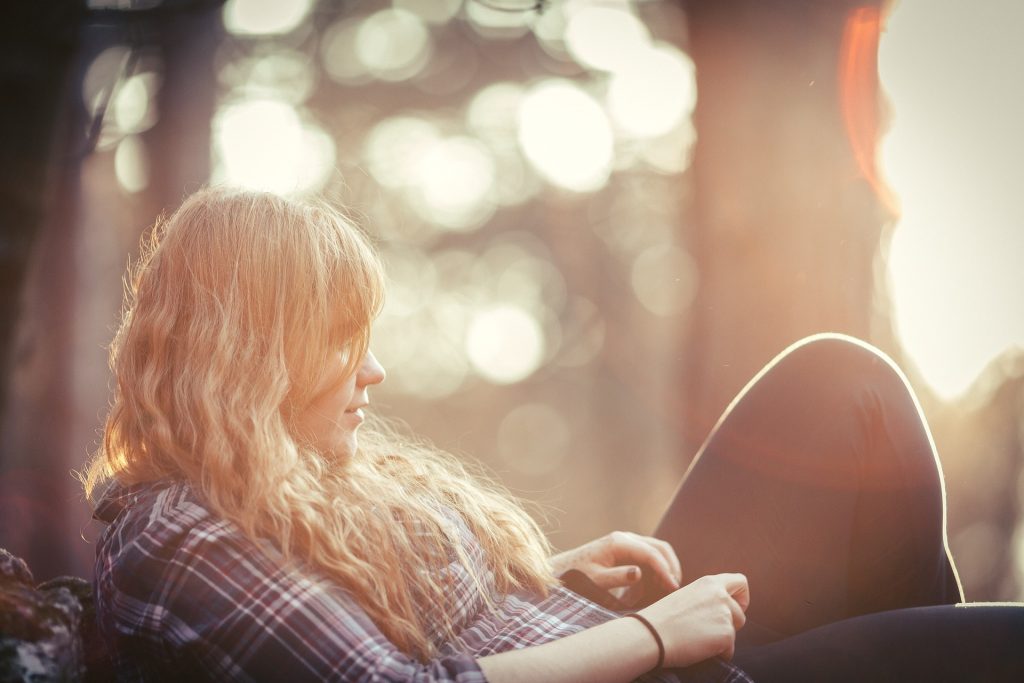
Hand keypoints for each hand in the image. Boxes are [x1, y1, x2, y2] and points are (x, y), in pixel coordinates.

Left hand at [550, 531, 681, 603]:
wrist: (563, 569)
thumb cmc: (578, 576)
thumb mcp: (595, 580)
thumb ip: (617, 577)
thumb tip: (638, 572)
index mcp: (618, 543)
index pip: (651, 554)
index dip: (665, 570)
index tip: (673, 588)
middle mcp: (625, 538)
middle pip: (659, 547)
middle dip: (671, 566)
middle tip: (675, 588)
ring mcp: (627, 542)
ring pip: (657, 549)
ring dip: (666, 566)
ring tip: (668, 588)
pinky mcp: (627, 549)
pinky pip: (649, 555)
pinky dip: (657, 568)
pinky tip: (656, 585)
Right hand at [637, 573, 749, 667]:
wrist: (652, 634)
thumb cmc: (663, 618)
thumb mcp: (686, 596)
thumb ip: (707, 599)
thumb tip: (720, 612)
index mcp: (709, 583)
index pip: (741, 582)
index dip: (741, 597)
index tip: (731, 607)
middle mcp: (721, 595)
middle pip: (740, 612)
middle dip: (729, 624)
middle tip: (708, 629)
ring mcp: (725, 615)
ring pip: (734, 631)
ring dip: (721, 638)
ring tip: (699, 639)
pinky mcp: (726, 634)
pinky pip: (730, 649)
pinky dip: (718, 653)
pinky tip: (699, 648)